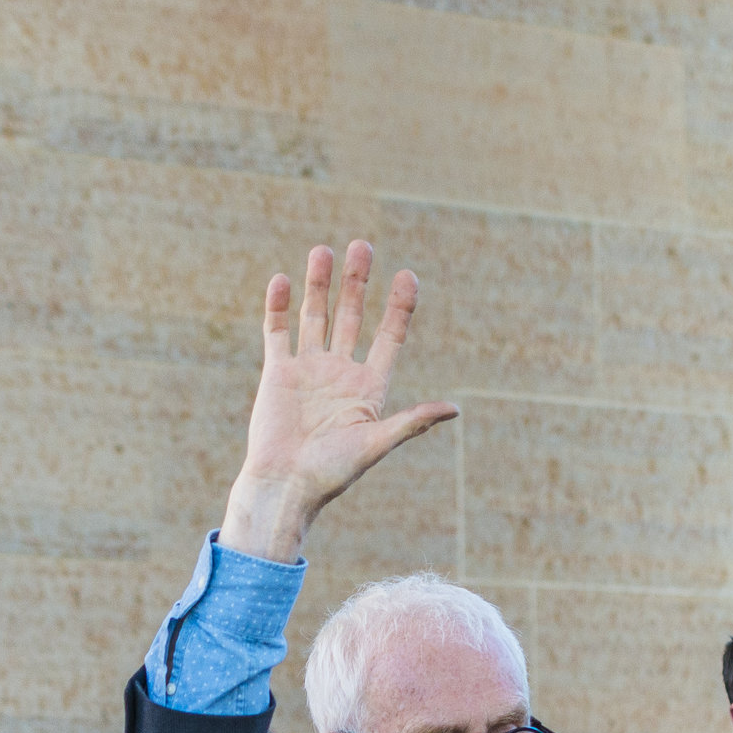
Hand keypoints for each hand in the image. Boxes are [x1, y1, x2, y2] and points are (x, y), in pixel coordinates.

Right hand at [219, 240, 458, 563]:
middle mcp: (340, 373)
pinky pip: (278, 331)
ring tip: (323, 250)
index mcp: (369, 387)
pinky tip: (283, 279)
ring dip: (319, 284)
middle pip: (353, 316)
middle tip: (362, 246)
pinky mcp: (278, 373)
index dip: (399, 306)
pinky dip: (279, 306)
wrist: (285, 486)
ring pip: (316, 316)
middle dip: (357, 282)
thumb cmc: (333, 472)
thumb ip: (412, 421)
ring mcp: (308, 370)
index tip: (407, 276)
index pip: (389, 336)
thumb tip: (454, 409)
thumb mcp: (377, 443)